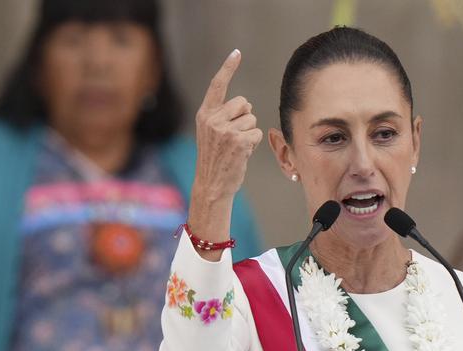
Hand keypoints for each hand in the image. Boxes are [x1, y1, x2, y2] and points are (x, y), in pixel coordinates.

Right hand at [192, 49, 262, 203]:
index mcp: (205, 114)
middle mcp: (213, 119)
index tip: (237, 53)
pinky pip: (257, 132)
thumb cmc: (215, 159)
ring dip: (249, 133)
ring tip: (236, 147)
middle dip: (245, 117)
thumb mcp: (210, 133)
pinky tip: (242, 153)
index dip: (228, 68)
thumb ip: (222, 116)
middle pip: (244, 103)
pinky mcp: (239, 141)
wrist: (212, 184)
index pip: (217, 85)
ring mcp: (225, 130)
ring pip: (252, 119)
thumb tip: (246, 105)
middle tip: (234, 136)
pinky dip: (254, 143)